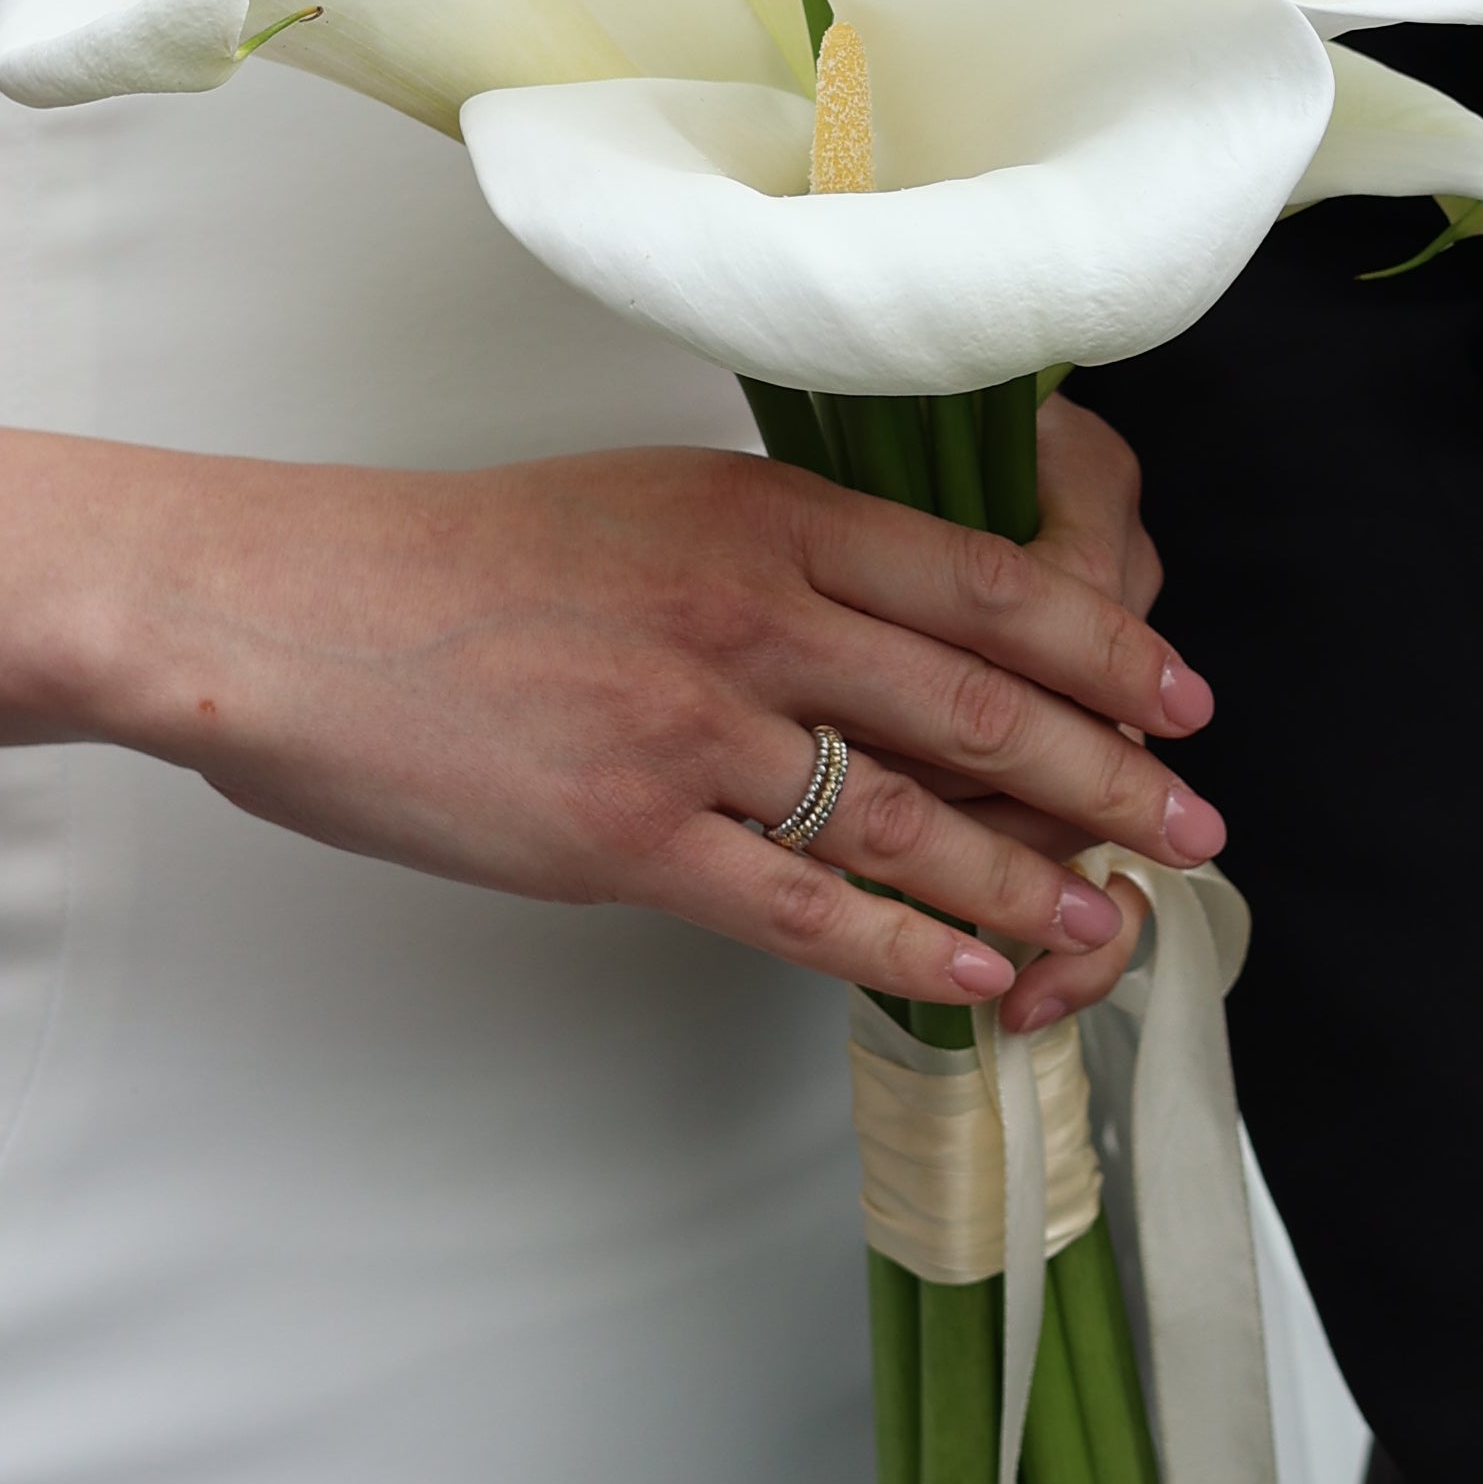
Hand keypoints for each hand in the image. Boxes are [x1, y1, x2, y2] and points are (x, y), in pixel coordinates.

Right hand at [121, 424, 1218, 1008]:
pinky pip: (802, 905)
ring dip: (1028, 884)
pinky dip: (903, 948)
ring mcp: (692, 727)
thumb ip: (774, 557)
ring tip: (1107, 927)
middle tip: (1192, 828)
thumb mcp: (646, 508)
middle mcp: (747, 610)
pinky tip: (971, 975)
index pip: (983, 583)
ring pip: (910, 818)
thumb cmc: (459, 565)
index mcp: (761, 514)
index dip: (1105, 649)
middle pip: (979, 702)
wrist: (290, 612)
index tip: (1182, 698)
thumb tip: (897, 630)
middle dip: (1109, 775)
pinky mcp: (630, 834)